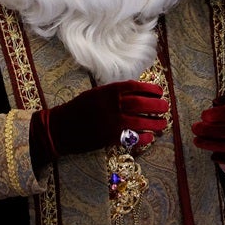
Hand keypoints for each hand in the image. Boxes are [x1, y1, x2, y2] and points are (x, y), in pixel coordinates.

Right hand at [29, 80, 167, 166]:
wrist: (59, 128)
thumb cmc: (77, 109)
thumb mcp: (95, 94)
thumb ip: (113, 93)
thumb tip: (136, 93)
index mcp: (107, 91)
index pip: (135, 87)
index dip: (150, 89)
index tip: (159, 91)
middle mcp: (111, 104)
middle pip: (142, 103)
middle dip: (157, 105)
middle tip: (165, 107)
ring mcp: (111, 121)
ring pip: (141, 121)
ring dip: (155, 122)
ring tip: (163, 123)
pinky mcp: (109, 137)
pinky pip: (133, 136)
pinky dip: (144, 137)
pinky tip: (150, 137)